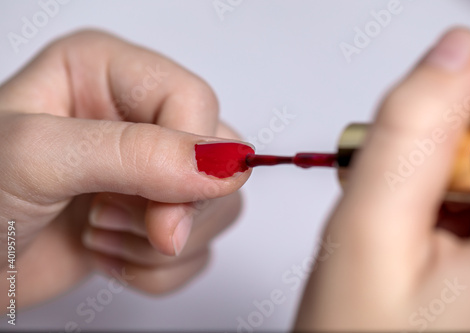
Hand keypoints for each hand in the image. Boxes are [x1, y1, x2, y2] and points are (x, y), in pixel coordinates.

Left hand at [0, 30, 250, 308]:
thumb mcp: (38, 159)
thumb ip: (134, 154)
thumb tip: (225, 164)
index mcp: (108, 72)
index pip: (194, 102)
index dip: (192, 164)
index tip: (162, 222)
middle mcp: (137, 117)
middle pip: (216, 160)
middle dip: (166, 212)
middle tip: (102, 219)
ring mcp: (150, 171)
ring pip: (216, 209)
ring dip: (155, 245)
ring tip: (95, 233)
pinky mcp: (156, 218)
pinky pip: (200, 249)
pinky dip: (154, 270)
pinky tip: (104, 253)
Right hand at [295, 28, 469, 330]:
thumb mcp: (368, 235)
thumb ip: (407, 134)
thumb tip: (451, 49)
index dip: (467, 101)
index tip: (415, 133)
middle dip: (449, 143)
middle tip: (404, 191)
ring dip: (444, 170)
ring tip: (407, 218)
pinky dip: (450, 194)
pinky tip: (424, 226)